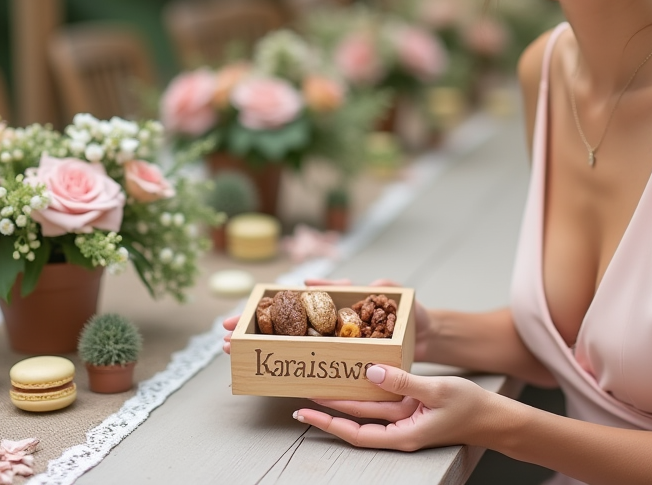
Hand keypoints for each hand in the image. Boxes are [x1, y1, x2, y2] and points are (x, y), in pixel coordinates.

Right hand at [220, 278, 431, 358]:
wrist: (427, 337)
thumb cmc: (411, 312)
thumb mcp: (393, 295)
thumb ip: (377, 287)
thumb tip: (350, 280)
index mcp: (337, 300)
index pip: (296, 301)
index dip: (269, 304)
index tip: (244, 309)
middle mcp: (329, 320)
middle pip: (283, 323)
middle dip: (252, 327)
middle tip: (224, 334)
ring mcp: (333, 341)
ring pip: (290, 344)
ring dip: (262, 346)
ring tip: (233, 351)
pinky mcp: (341, 360)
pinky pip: (313, 364)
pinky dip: (291, 366)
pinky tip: (269, 372)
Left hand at [295, 364, 494, 450]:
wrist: (493, 417)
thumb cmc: (469, 407)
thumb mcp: (436, 390)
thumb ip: (403, 382)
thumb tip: (370, 372)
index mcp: (403, 435)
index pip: (355, 433)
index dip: (328, 422)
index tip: (305, 412)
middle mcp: (398, 430)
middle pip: (356, 420)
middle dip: (329, 407)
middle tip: (303, 392)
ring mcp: (404, 419)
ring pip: (368, 408)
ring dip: (345, 396)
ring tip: (321, 382)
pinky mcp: (410, 409)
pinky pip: (383, 399)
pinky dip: (368, 388)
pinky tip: (355, 376)